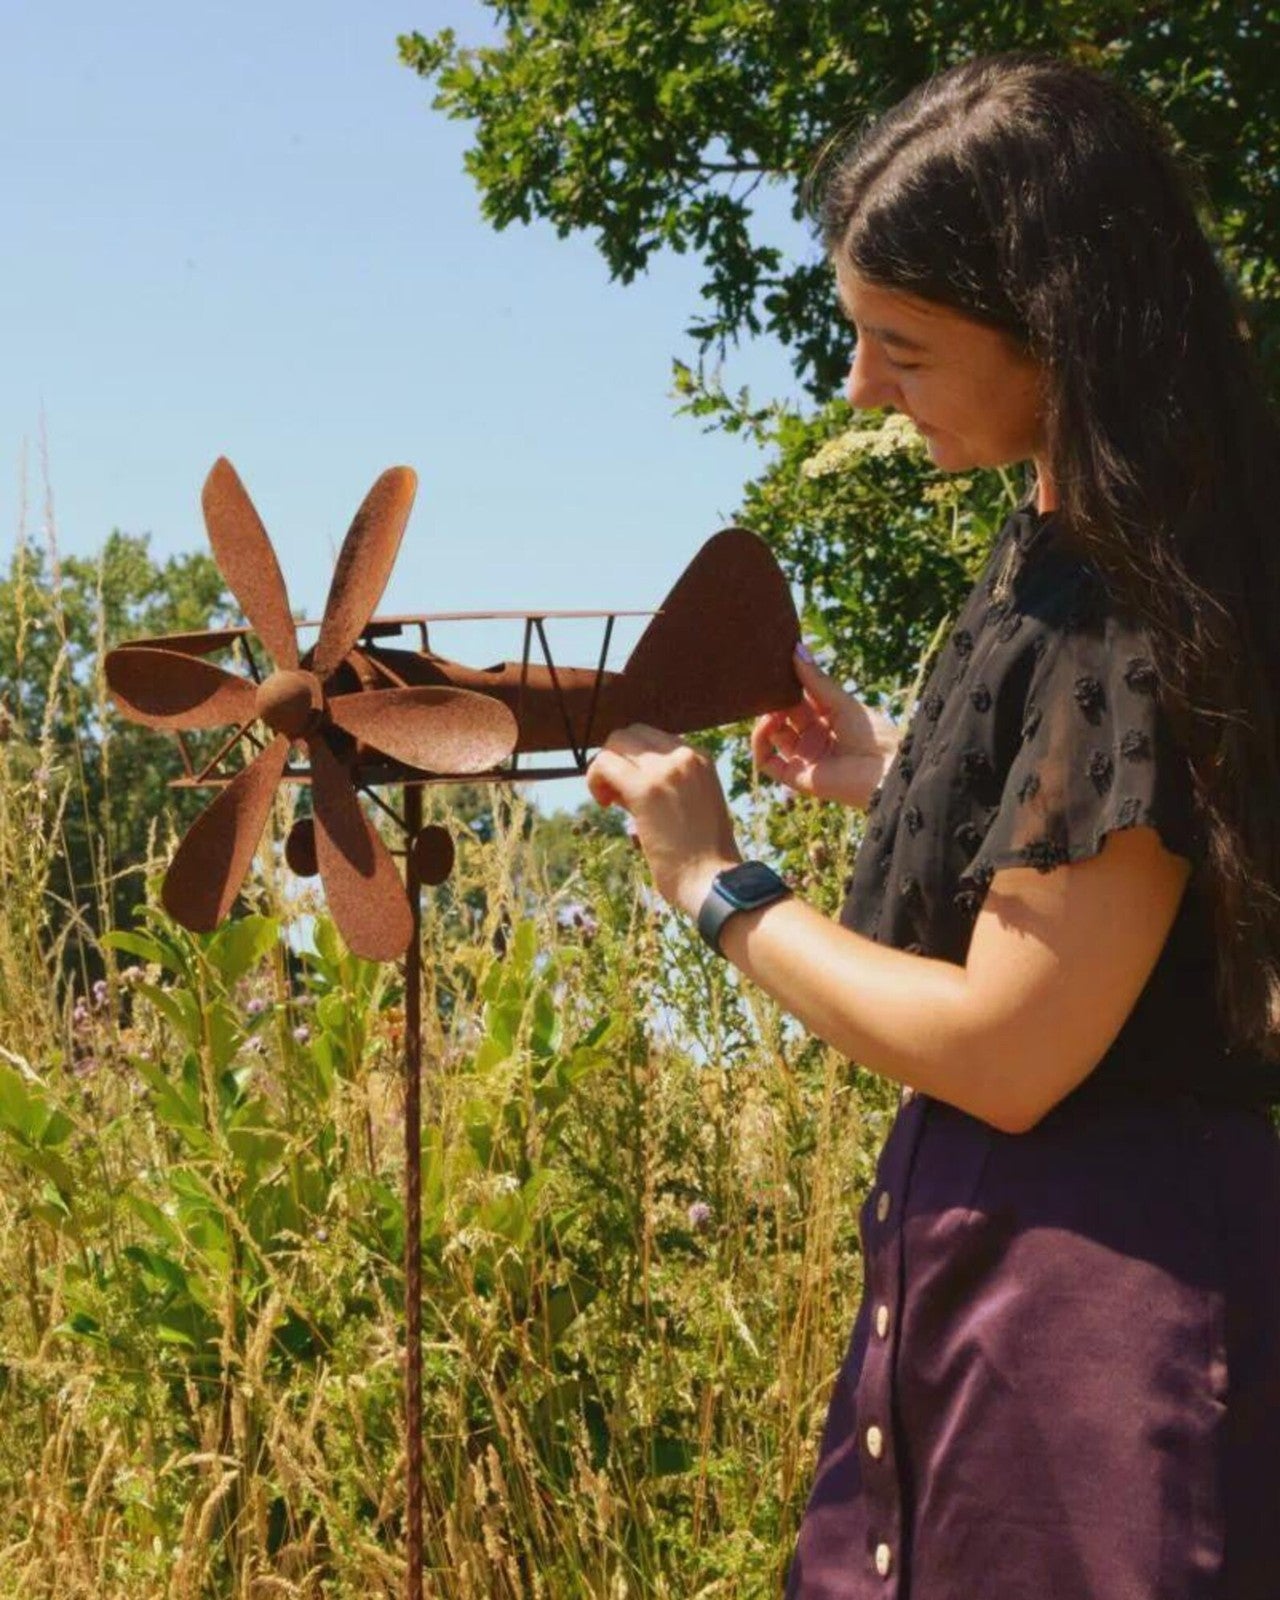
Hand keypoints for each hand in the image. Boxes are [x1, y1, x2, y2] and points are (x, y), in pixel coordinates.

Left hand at [585, 725, 741, 916]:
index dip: (634, 761)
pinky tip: (604, 804)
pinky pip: (604, 765)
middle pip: (632, 734)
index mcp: (701, 758)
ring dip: (604, 769)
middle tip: (616, 795)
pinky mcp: (645, 790)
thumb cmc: (702, 857)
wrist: (714, 881)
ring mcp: (666, 770)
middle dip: (617, 759)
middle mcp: (686, 756)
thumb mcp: (692, 806)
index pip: (653, 738)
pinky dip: (595, 780)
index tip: (632, 791)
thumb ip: (664, 787)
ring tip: (610, 801)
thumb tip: (622, 785)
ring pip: (615, 743)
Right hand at [751, 645, 900, 809]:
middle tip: (768, 685)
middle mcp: (814, 738)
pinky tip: (766, 725)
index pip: (799, 699)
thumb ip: (816, 679)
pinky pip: (767, 761)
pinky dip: (759, 742)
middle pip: (784, 715)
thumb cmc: (873, 734)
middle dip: (774, 700)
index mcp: (828, 719)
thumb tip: (796, 648)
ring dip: (766, 719)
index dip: (787, 685)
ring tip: (772, 708)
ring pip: (772, 736)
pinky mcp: (796, 776)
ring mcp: (804, 757)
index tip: (776, 666)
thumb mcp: (841, 701)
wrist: (885, 771)